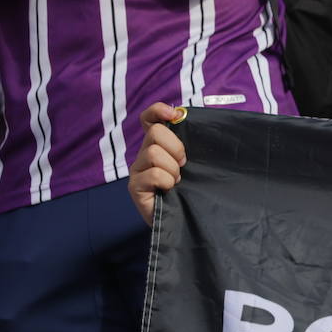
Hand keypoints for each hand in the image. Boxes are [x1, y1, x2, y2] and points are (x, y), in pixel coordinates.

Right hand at [128, 102, 186, 224]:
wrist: (185, 220)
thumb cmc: (192, 191)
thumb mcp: (196, 164)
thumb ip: (193, 145)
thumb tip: (192, 123)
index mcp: (158, 145)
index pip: (149, 119)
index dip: (158, 111)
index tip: (174, 114)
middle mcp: (144, 155)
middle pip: (155, 132)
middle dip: (175, 147)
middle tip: (183, 165)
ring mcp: (137, 171)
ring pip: (153, 152)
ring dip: (172, 169)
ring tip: (176, 182)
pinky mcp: (135, 187)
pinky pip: (153, 174)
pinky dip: (166, 181)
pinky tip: (169, 190)